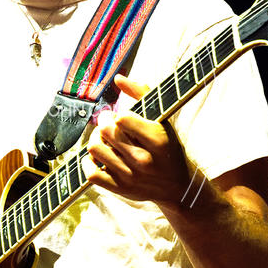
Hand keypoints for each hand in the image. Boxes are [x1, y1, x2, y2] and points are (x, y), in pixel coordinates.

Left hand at [85, 74, 196, 207]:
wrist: (178, 188)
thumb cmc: (169, 148)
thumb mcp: (163, 120)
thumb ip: (142, 95)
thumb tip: (118, 78)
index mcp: (157, 140)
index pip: (122, 118)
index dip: (119, 114)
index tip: (124, 117)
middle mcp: (143, 160)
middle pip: (106, 131)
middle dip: (104, 122)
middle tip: (110, 123)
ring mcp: (130, 176)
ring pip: (94, 149)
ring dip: (96, 139)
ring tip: (104, 138)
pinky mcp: (119, 189)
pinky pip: (91, 173)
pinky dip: (89, 162)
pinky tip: (100, 157)